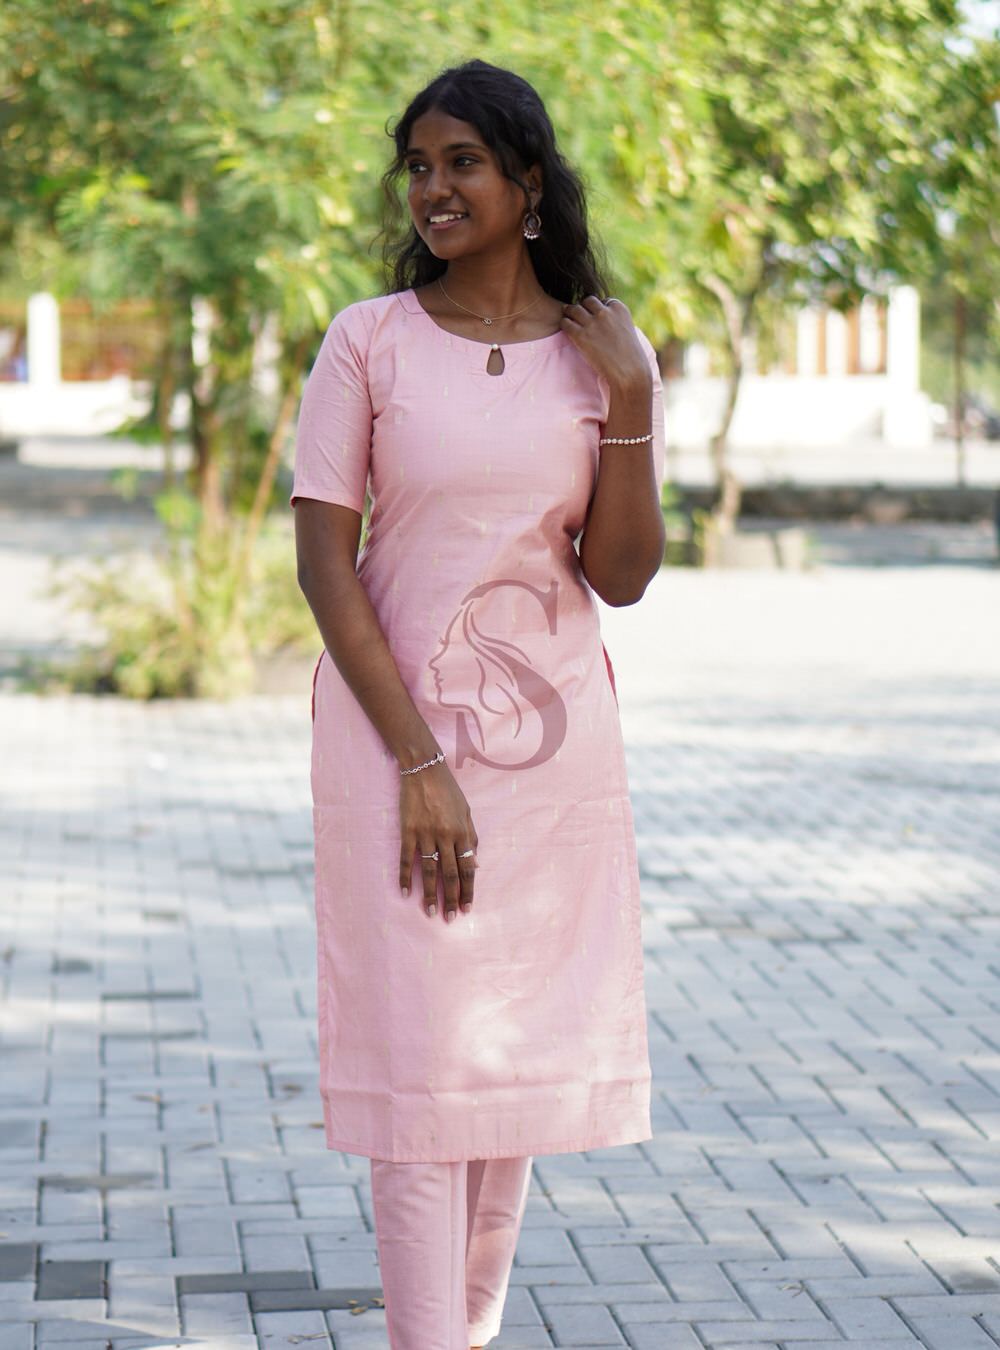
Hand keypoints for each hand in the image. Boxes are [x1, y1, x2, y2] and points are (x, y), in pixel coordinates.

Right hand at [398, 764, 478, 920]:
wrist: (423, 769)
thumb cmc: (448, 790)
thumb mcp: (466, 811)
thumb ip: (471, 837)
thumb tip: (476, 864)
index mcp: (463, 832)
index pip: (467, 868)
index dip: (468, 890)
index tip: (467, 907)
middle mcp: (446, 836)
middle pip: (450, 874)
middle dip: (451, 899)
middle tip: (450, 918)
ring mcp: (426, 834)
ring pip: (430, 871)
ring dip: (430, 894)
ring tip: (430, 912)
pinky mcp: (408, 831)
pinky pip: (407, 859)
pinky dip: (406, 877)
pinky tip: (405, 893)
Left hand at [560, 296, 651, 394]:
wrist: (629, 371)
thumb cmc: (631, 357)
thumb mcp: (628, 331)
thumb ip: (617, 323)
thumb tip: (607, 325)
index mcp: (619, 308)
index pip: (603, 301)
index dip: (598, 309)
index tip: (596, 318)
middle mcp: (605, 312)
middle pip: (588, 301)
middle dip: (584, 308)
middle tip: (580, 316)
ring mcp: (592, 323)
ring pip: (574, 309)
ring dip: (571, 313)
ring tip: (570, 319)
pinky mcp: (580, 336)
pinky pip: (566, 323)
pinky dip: (565, 324)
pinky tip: (567, 330)